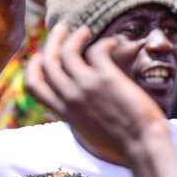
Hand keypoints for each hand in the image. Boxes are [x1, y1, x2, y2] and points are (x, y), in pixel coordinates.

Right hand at [24, 23, 168, 162]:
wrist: (142, 147)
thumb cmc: (123, 144)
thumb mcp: (89, 133)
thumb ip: (79, 116)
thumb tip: (80, 109)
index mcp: (65, 112)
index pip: (35, 86)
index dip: (33, 67)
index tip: (41, 56)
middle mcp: (70, 97)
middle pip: (48, 63)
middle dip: (52, 42)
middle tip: (61, 29)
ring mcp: (86, 86)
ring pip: (68, 52)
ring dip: (74, 36)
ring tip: (85, 30)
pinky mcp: (106, 78)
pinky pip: (96, 50)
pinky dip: (104, 42)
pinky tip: (114, 43)